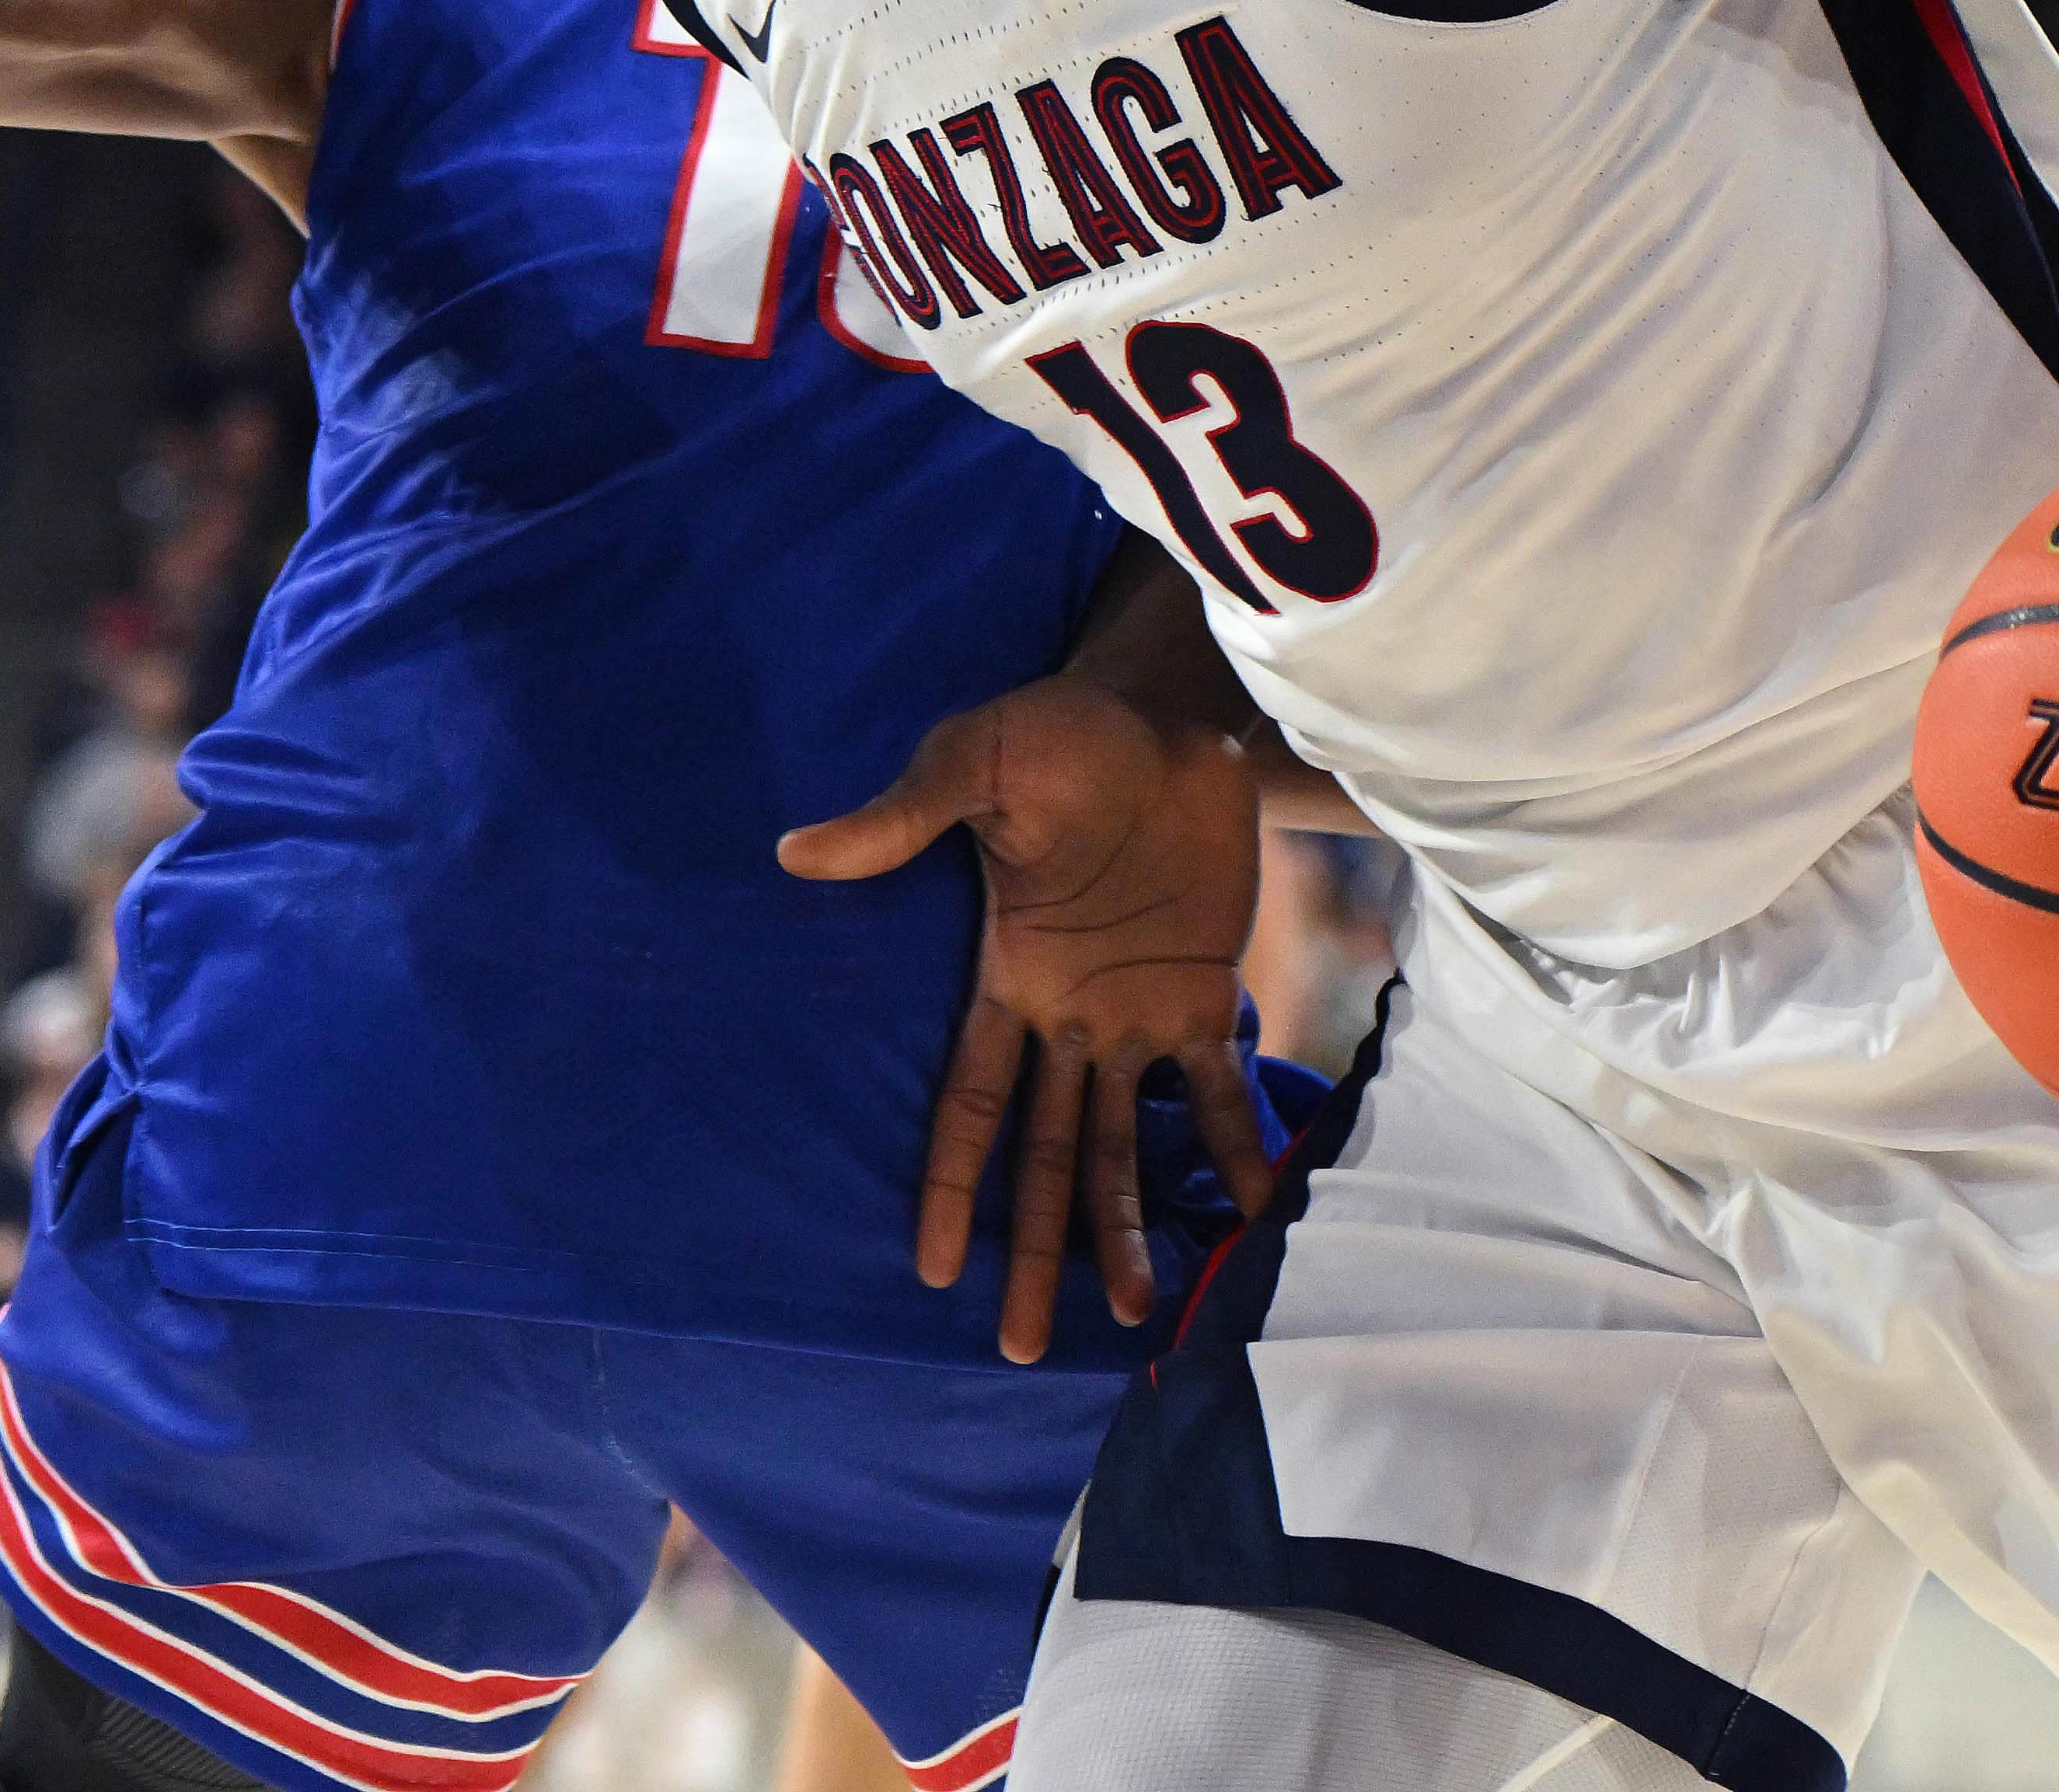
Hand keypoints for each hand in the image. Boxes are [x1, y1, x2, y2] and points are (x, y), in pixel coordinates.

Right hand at [783, 675, 1279, 1361]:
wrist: (1162, 709)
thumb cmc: (1055, 734)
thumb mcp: (972, 767)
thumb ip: (901, 819)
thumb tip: (798, 851)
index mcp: (1007, 977)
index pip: (970, 1101)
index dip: (952, 1184)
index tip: (931, 1267)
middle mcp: (1067, 1016)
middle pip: (1044, 1155)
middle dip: (1035, 1247)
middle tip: (1023, 1349)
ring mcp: (1135, 1011)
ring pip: (1125, 1145)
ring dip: (1127, 1227)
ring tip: (1137, 1311)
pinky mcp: (1200, 990)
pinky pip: (1220, 1087)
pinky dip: (1238, 1147)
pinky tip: (1260, 1210)